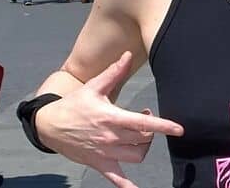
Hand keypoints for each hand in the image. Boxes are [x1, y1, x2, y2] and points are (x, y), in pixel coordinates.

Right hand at [35, 52, 183, 187]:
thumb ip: (114, 72)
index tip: (179, 129)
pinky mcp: (99, 163)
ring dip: (144, 147)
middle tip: (146, 119)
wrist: (50, 125)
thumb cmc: (74, 104)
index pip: (143, 124)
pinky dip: (127, 186)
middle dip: (151, 130)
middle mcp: (110, 137)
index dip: (163, 126)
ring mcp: (105, 153)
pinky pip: (116, 179)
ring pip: (136, 156)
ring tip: (140, 136)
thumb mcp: (94, 87)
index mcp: (111, 118)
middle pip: (143, 139)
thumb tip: (127, 55)